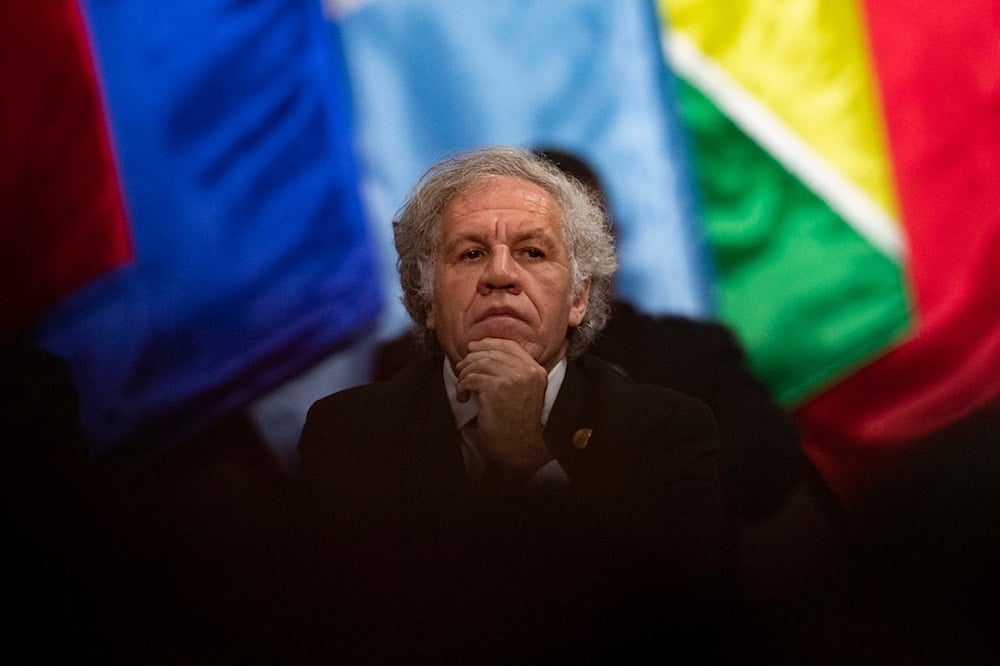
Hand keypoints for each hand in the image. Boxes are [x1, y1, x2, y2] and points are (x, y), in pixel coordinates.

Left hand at [455, 338, 551, 481]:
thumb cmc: (517, 424)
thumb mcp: (523, 392)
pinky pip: (471, 378)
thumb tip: (482, 351)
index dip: (488, 343)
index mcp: (535, 370)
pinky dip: (462, 387)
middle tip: (461, 368)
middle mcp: (527, 371)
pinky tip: (464, 398)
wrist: (519, 448)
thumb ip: (513, 373)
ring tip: (462, 386)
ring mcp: (513, 379)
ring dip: (465, 374)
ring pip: (479, 363)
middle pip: (492, 352)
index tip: (473, 348)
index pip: (510, 345)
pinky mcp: (497, 389)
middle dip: (471, 359)